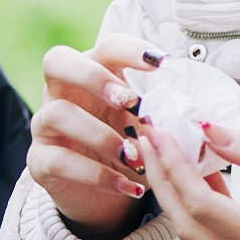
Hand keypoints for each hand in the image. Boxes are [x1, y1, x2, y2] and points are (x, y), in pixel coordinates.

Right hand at [30, 35, 163, 239]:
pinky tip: (128, 186)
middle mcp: (62, 92)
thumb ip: (163, 116)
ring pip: (56, 114)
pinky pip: (59, 161)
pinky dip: (97, 175)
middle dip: (93, 77)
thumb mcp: (146, 127)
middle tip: (127, 100)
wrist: (103, 192)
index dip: (129, 49)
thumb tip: (199, 116)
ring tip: (132, 156)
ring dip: (99, 134)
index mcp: (93, 74)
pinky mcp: (40, 161)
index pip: (104, 48)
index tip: (161, 62)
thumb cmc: (127, 145)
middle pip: (56, 62)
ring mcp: (45, 126)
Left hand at [138, 118, 239, 239]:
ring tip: (171, 151)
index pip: (204, 207)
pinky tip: (209, 180)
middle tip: (148, 137)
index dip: (174, 165)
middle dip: (165, 182)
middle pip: (193, 230)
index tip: (156, 129)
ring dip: (185, 199)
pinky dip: (212, 216)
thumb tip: (211, 129)